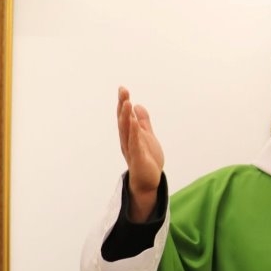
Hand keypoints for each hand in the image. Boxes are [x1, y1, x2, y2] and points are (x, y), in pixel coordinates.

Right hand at [117, 86, 163, 221]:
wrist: (148, 182)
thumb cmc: (147, 160)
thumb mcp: (147, 137)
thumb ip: (143, 122)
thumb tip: (137, 105)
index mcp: (129, 135)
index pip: (124, 117)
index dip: (123, 103)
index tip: (122, 88)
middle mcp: (127, 141)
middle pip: (123, 121)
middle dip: (123, 105)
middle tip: (122, 90)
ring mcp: (131, 149)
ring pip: (127, 131)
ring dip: (126, 116)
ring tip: (127, 102)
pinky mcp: (138, 158)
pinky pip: (135, 144)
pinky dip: (134, 133)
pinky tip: (133, 123)